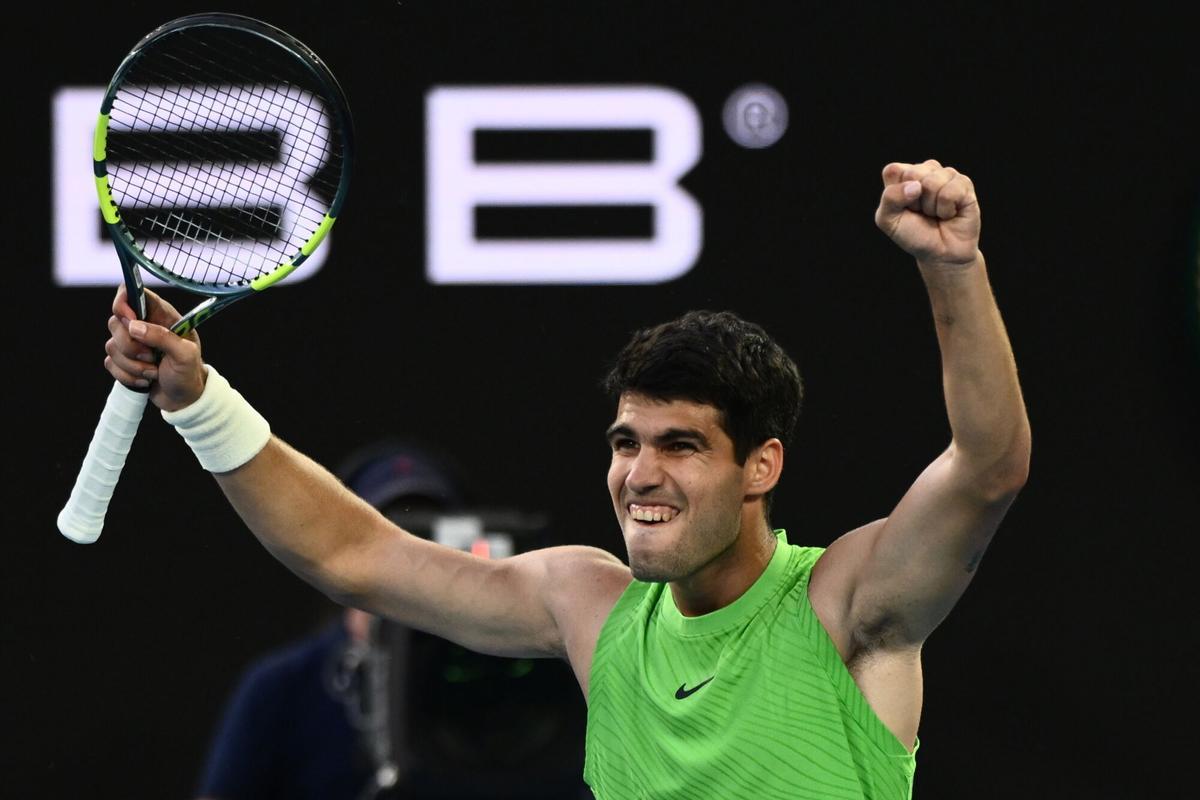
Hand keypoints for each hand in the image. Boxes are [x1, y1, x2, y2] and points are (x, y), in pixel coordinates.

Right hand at [105, 285, 205, 411]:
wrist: (185, 399)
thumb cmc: (190, 373)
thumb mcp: (185, 354)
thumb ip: (162, 336)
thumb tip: (134, 326)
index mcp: (160, 315)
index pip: (131, 292)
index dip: (123, 302)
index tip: (130, 321)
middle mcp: (143, 325)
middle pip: (115, 322)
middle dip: (131, 346)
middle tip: (152, 357)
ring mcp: (131, 343)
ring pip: (111, 346)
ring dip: (133, 365)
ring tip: (154, 372)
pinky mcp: (123, 360)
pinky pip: (110, 363)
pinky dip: (127, 376)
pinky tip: (146, 380)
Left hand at [874, 159, 980, 267]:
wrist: (941, 253)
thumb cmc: (913, 235)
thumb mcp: (888, 220)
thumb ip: (890, 198)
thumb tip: (916, 185)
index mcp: (903, 176)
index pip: (893, 170)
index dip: (896, 194)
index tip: (903, 208)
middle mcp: (925, 170)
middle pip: (913, 173)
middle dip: (914, 201)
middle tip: (921, 212)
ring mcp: (946, 175)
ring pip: (932, 182)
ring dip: (931, 207)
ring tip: (936, 213)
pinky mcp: (964, 184)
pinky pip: (950, 192)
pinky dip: (946, 210)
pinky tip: (950, 213)